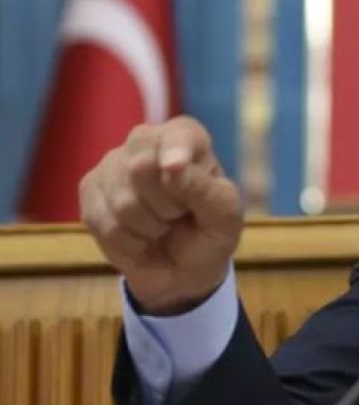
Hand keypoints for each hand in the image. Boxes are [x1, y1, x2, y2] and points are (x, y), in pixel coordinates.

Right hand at [80, 116, 243, 314]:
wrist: (180, 267)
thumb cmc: (209, 233)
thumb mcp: (223, 217)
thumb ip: (204, 189)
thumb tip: (172, 166)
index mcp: (186, 137)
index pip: (177, 136)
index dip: (176, 155)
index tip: (175, 171)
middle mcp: (145, 141)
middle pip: (140, 168)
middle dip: (166, 206)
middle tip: (179, 214)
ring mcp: (112, 164)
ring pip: (122, 202)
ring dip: (149, 228)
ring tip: (161, 226)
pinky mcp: (90, 190)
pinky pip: (104, 222)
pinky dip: (128, 241)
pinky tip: (140, 236)